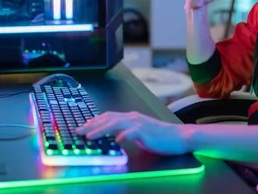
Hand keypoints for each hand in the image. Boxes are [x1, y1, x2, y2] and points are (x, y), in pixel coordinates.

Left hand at [75, 111, 190, 155]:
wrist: (178, 136)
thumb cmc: (160, 137)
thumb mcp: (139, 132)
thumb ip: (126, 132)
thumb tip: (112, 136)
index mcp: (130, 117)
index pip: (108, 116)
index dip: (94, 121)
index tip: (82, 127)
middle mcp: (132, 117)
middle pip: (108, 118)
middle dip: (92, 125)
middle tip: (79, 131)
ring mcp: (139, 123)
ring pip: (115, 123)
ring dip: (101, 130)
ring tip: (90, 136)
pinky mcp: (146, 131)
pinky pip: (132, 133)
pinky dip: (123, 136)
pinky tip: (116, 141)